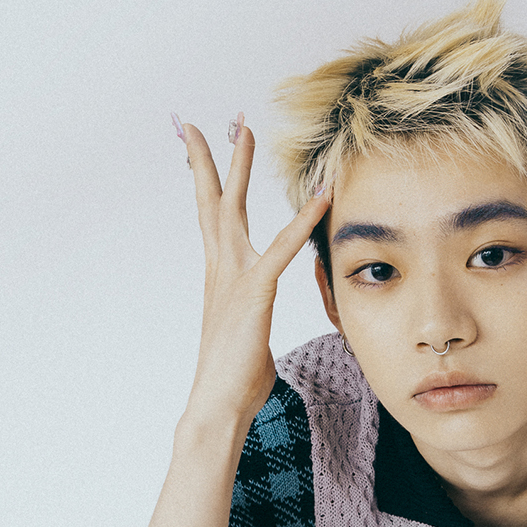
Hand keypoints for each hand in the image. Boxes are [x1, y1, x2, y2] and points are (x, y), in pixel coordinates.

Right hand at [179, 118, 331, 428]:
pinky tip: (320, 196)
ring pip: (234, 209)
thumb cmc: (236, 380)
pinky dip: (302, 220)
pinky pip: (281, 249)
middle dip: (217, 157)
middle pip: (214, 200)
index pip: (214, 217)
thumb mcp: (249, 338)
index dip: (212, 179)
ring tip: (246, 129)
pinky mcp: (254, 293)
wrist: (218, 406)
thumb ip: (254, 320)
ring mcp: (233, 278)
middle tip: (222, 120)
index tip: (206, 145)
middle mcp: (221, 269)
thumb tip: (258, 330)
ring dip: (241, 167)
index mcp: (221, 276)